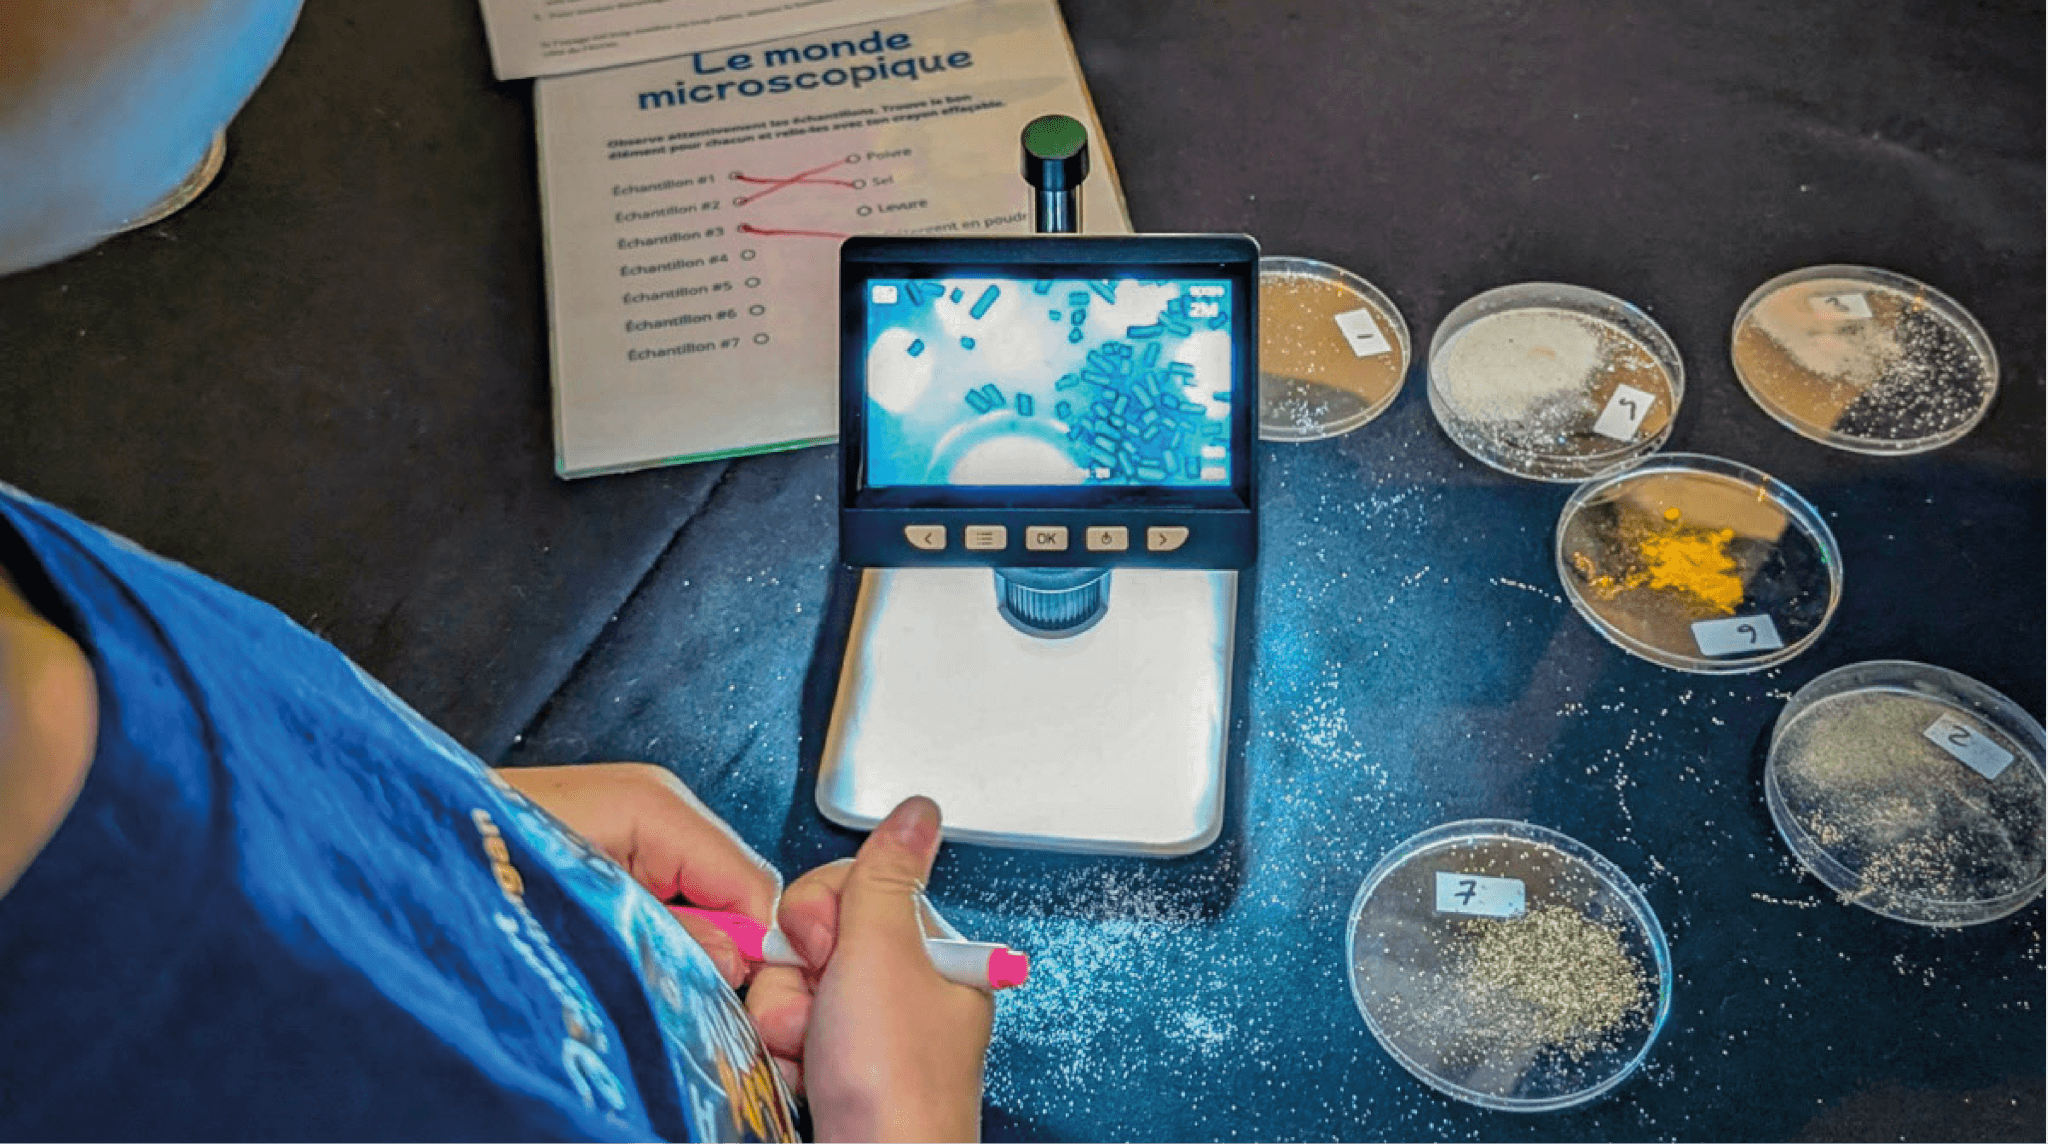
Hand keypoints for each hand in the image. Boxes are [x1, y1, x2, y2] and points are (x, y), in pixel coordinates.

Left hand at [496, 763, 778, 987]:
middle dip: (724, 952)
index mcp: (657, 806)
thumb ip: (669, 940)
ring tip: (643, 983)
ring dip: (688, 950)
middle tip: (688, 1003)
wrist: (389, 844)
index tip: (736, 1007)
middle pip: (736, 893)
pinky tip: (624, 961)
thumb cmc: (470, 860)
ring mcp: (635, 823)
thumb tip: (735, 966)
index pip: (756, 887)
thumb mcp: (584, 915)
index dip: (757, 954)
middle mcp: (656, 804)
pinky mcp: (613, 846)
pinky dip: (658, 938)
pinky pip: (668, 898)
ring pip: (705, 901)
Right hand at [744, 797, 992, 1141]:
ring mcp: (867, 1035)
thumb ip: (885, 878)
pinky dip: (781, 1057)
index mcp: (932, 952)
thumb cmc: (897, 1087)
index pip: (854, 887)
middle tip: (825, 1009)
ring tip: (815, 1055)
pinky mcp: (835, 1072)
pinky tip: (804, 1079)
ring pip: (788, 987)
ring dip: (785, 1020)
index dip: (824, 914)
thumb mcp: (885, 957)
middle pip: (813, 937)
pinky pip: (781, 1035)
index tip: (833, 948)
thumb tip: (915, 812)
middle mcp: (902, 990)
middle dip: (799, 974)